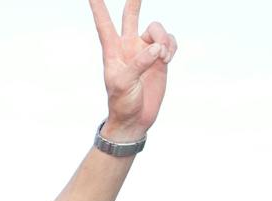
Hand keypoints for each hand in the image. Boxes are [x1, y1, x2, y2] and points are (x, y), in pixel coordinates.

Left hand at [90, 0, 175, 140]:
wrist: (136, 118)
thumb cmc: (123, 103)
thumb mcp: (124, 84)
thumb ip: (139, 64)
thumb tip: (157, 47)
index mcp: (113, 52)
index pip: (104, 25)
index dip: (99, 9)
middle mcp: (128, 47)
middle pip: (130, 17)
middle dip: (134, 2)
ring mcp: (145, 51)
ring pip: (157, 29)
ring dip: (164, 39)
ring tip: (163, 57)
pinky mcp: (160, 57)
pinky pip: (170, 41)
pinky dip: (172, 46)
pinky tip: (167, 59)